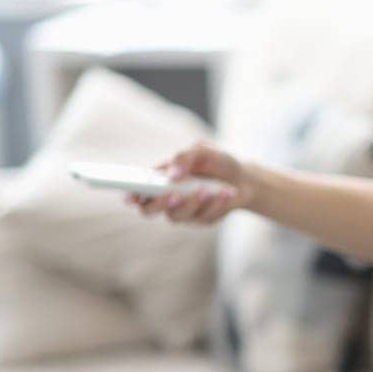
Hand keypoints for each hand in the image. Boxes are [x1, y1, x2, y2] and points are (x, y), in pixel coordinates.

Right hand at [129, 140, 251, 224]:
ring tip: (208, 189)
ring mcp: (182, 211)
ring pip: (176, 216)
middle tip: (174, 193)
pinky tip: (225, 192)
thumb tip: (172, 175)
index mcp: (158, 180)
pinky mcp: (201, 220)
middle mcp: (166, 198)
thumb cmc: (215, 161)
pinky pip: (203, 217)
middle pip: (148, 211)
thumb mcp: (201, 150)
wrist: (242, 178)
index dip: (130, 195)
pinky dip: (215, 204)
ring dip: (192, 202)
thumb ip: (184, 157)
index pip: (135, 191)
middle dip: (159, 203)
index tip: (132, 195)